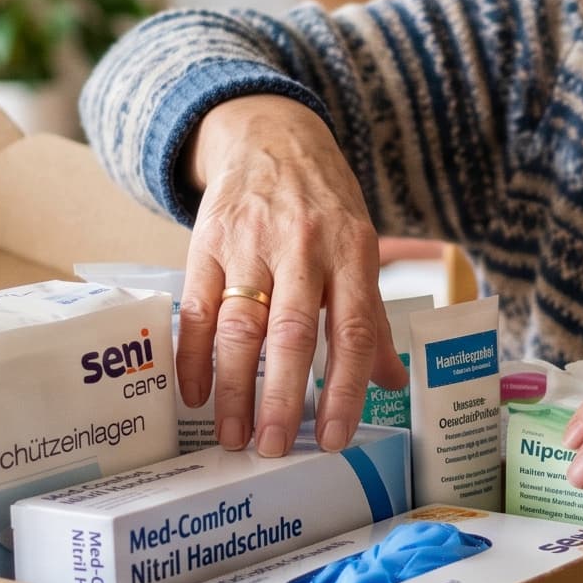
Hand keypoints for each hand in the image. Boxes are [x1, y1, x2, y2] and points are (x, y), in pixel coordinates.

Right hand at [183, 95, 408, 455]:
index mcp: (352, 252)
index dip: (344, 389)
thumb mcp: (361, 247)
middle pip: (291, 333)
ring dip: (233, 387)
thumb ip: (371, 317)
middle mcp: (302, 248)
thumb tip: (392, 383)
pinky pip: (195, 307)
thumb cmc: (323, 202)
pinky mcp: (206, 241)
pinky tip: (194, 392)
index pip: (353, 331)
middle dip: (281, 397)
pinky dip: (191, 354)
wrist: (270, 135)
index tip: (333, 437)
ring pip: (239, 325)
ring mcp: (250, 243)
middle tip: (272, 448)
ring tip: (232, 435)